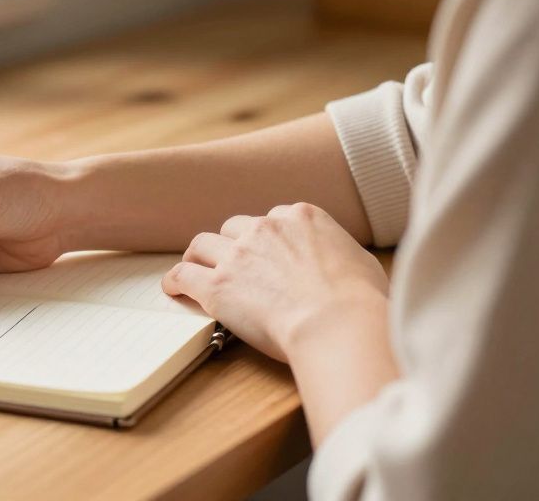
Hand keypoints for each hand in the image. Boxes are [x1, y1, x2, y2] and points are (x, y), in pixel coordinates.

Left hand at [161, 202, 388, 361]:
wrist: (337, 322)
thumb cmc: (360, 301)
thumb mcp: (363, 263)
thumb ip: (341, 254)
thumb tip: (342, 264)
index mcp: (301, 217)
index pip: (273, 218)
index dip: (267, 238)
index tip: (265, 253)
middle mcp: (265, 227)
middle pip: (235, 228)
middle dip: (233, 244)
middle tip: (232, 264)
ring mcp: (238, 254)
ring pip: (203, 244)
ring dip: (199, 257)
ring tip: (195, 269)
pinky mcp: (218, 284)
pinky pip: (184, 274)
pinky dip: (176, 280)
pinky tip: (175, 288)